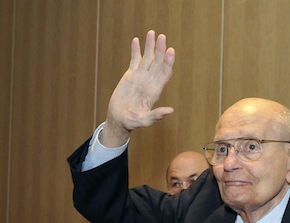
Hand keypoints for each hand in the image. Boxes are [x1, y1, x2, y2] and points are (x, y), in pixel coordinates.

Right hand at [103, 30, 174, 146]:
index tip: (170, 51)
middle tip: (162, 37)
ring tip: (152, 33)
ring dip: (150, 46)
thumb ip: (156, 115)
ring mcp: (141, 77)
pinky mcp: (130, 75)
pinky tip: (136, 40)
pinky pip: (134, 60)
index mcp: (155, 90)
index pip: (164, 73)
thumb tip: (170, 111)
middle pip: (157, 63)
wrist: (119, 119)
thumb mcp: (144, 120)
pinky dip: (136, 50)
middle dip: (160, 50)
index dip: (168, 63)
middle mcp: (150, 81)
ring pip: (147, 58)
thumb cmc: (132, 122)